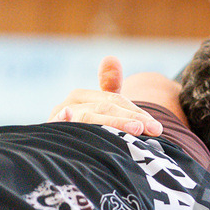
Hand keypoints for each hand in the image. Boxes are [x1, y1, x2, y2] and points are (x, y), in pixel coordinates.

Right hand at [48, 56, 162, 136]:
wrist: (61, 152)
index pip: (115, 100)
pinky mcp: (52, 133)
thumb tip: (111, 57)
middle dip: (132, 119)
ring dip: (113, 122)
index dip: (137, 112)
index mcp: (82, 96)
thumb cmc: (86, 129)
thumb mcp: (101, 109)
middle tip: (154, 129)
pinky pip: (60, 126)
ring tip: (136, 129)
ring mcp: (58, 119)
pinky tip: (69, 115)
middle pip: (105, 108)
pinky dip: (63, 119)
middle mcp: (69, 104)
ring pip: (90, 118)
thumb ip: (110, 88)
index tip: (157, 126)